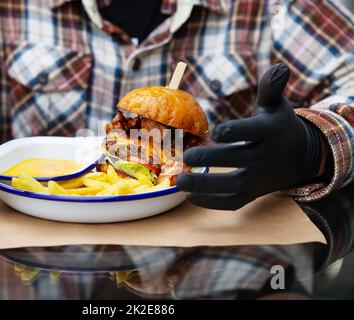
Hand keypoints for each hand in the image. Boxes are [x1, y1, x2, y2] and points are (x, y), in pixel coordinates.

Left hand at [177, 63, 326, 209]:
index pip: (254, 132)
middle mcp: (268, 157)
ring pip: (235, 186)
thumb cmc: (278, 125)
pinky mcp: (254, 193)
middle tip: (186, 157)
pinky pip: (234, 202)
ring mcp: (261, 179)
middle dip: (213, 159)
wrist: (300, 156)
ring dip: (206, 185)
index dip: (235, 131)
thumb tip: (277, 67)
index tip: (215, 131)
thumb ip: (270, 88)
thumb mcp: (276, 105)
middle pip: (240, 160)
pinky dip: (212, 203)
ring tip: (180, 182)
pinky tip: (189, 196)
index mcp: (272, 131)